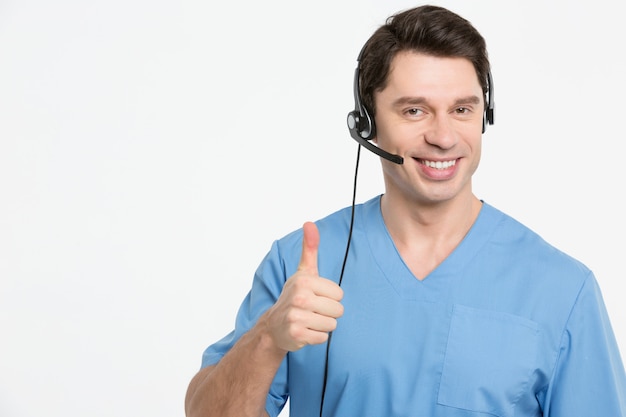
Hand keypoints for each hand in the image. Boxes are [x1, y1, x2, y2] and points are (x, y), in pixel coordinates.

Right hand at [262, 222, 343, 351]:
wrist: (274, 325)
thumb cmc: (295, 295)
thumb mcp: (303, 271)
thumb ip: (310, 248)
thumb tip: (309, 223)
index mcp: (304, 280)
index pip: (339, 294)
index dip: (330, 297)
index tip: (316, 296)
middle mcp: (299, 297)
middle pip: (338, 310)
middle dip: (328, 312)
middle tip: (313, 310)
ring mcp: (297, 317)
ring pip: (332, 325)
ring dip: (323, 325)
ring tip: (310, 320)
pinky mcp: (297, 334)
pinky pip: (323, 338)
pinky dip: (317, 336)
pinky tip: (306, 330)